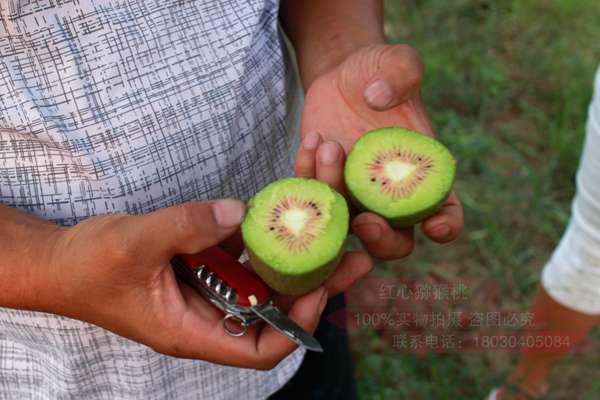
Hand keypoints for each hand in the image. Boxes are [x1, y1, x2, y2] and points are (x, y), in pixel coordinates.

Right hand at [39, 200, 328, 369]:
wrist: (62, 259)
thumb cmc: (88, 267)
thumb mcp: (134, 245)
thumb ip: (186, 227)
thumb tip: (241, 211)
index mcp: (193, 331)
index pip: (259, 348)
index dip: (293, 325)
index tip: (316, 290)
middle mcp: (210, 313)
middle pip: (276, 307)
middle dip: (316, 281)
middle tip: (356, 255)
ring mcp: (211, 287)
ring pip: (267, 275)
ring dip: (299, 248)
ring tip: (336, 217)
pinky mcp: (207, 262)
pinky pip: (246, 250)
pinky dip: (267, 230)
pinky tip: (291, 201)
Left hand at [297, 44, 463, 259]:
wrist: (341, 80)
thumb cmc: (377, 73)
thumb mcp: (394, 60)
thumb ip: (401, 70)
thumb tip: (378, 98)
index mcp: (422, 174)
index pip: (443, 211)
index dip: (445, 226)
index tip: (435, 226)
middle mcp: (389, 196)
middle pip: (394, 243)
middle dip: (381, 242)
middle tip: (364, 221)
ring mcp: (353, 198)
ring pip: (344, 227)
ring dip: (334, 194)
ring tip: (329, 144)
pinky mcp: (322, 188)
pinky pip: (312, 200)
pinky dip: (307, 177)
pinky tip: (311, 140)